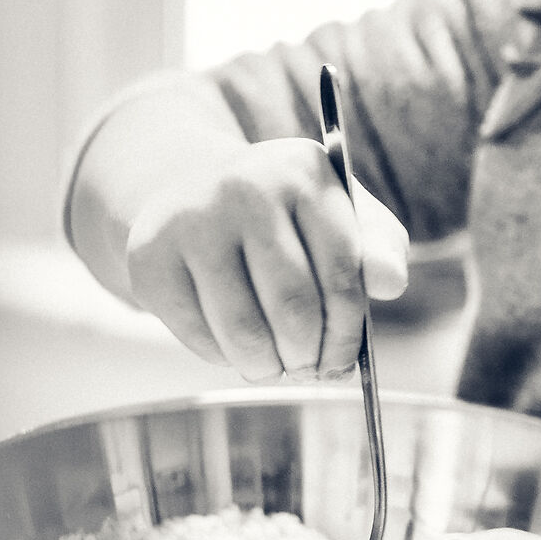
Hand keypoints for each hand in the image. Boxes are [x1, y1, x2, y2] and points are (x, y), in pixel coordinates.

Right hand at [126, 136, 408, 379]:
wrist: (188, 190)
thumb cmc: (281, 214)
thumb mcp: (338, 213)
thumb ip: (376, 246)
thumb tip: (390, 282)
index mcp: (303, 170)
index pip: (341, 271)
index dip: (348, 331)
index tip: (344, 359)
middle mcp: (244, 185)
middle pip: (293, 307)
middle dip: (309, 356)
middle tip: (309, 370)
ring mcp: (191, 220)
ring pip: (244, 331)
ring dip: (268, 367)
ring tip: (276, 366)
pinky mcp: (150, 258)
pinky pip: (199, 336)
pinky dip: (224, 358)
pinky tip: (234, 345)